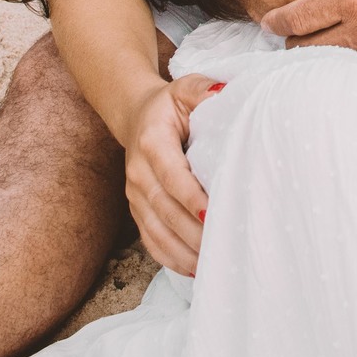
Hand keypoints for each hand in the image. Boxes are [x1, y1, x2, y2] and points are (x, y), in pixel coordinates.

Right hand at [121, 73, 225, 274]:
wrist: (137, 117)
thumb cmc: (170, 104)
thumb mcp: (185, 88)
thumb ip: (202, 89)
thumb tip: (221, 93)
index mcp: (151, 141)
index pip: (171, 175)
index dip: (191, 197)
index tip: (213, 215)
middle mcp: (138, 172)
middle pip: (164, 209)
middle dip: (192, 231)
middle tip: (222, 245)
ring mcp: (135, 195)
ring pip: (156, 231)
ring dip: (183, 251)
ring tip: (212, 264)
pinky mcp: (137, 210)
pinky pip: (150, 240)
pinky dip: (170, 257)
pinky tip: (193, 268)